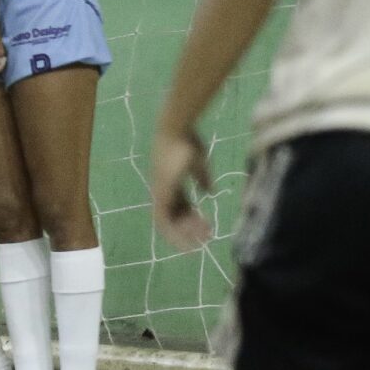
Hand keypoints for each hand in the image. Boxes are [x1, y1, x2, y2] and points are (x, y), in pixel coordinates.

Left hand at [151, 128, 215, 249]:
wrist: (177, 129)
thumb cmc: (189, 143)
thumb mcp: (199, 164)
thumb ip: (202, 179)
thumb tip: (208, 192)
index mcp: (172, 182)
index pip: (181, 205)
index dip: (193, 216)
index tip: (207, 225)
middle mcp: (163, 189)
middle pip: (175, 215)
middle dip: (191, 228)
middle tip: (208, 236)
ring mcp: (160, 191)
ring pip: (169, 221)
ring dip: (186, 232)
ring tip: (204, 239)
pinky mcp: (160, 192)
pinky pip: (163, 219)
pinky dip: (175, 232)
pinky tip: (190, 238)